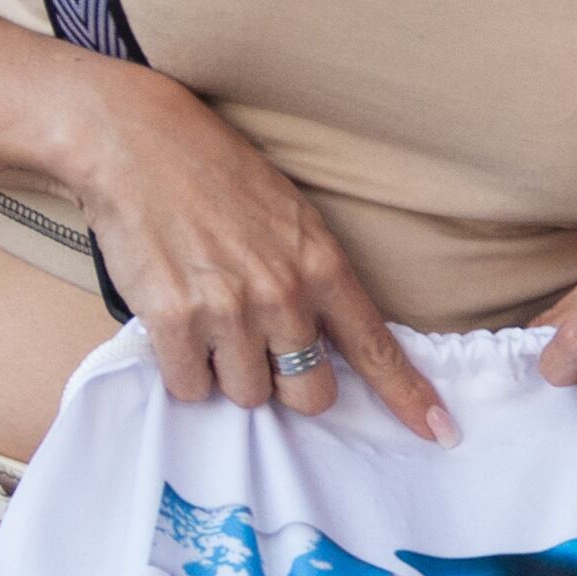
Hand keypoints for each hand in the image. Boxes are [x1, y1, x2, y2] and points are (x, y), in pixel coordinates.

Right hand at [66, 62, 448, 439]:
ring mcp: (230, 310)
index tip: (438, 431)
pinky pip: (190, 387)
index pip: (376, 347)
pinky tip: (178, 328)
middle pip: (310, 394)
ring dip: (229, 375)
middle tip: (261, 351)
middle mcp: (284, 294)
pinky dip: (184, 372)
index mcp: (323, 266)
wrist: (138, 144)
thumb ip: (313, 278)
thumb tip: (323, 339)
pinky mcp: (175, 320)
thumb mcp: (292, 219)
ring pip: (246, 396)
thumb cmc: (217, 176)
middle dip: (289, 387)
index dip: (407, 395)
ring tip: (210, 323)